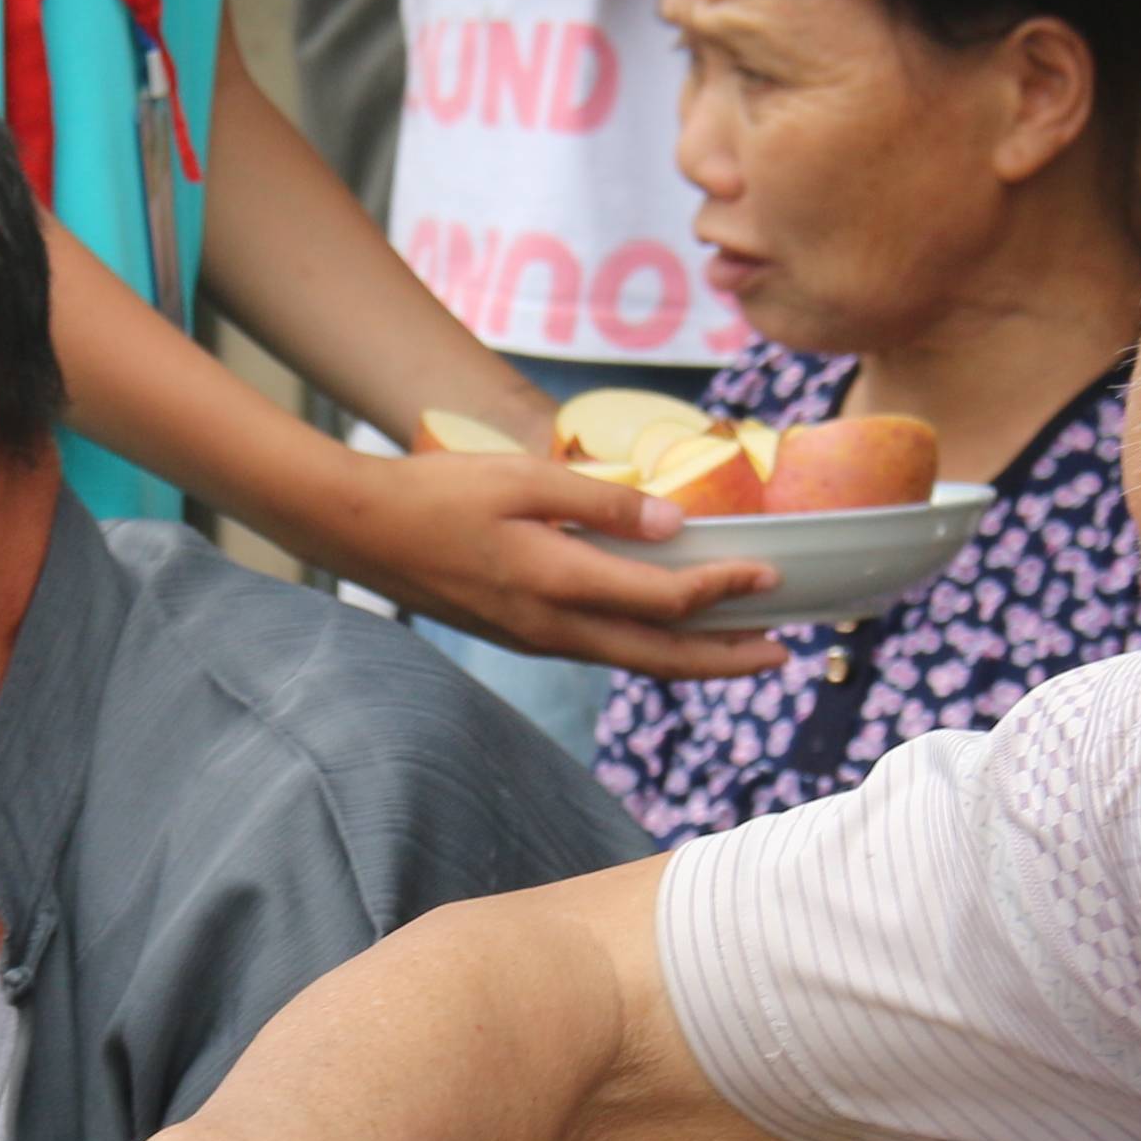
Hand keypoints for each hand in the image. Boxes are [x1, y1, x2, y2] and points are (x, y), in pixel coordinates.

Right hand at [309, 443, 784, 681]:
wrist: (359, 530)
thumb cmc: (437, 492)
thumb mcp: (524, 478)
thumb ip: (603, 501)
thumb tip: (677, 523)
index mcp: (557, 583)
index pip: (664, 600)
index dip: (724, 590)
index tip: (771, 575)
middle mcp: (552, 627)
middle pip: (659, 657)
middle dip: (726, 660)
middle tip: (781, 655)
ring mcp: (534, 639)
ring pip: (630, 661)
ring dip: (690, 660)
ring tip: (737, 651)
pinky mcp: (518, 636)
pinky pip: (599, 652)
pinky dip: (646, 649)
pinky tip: (662, 633)